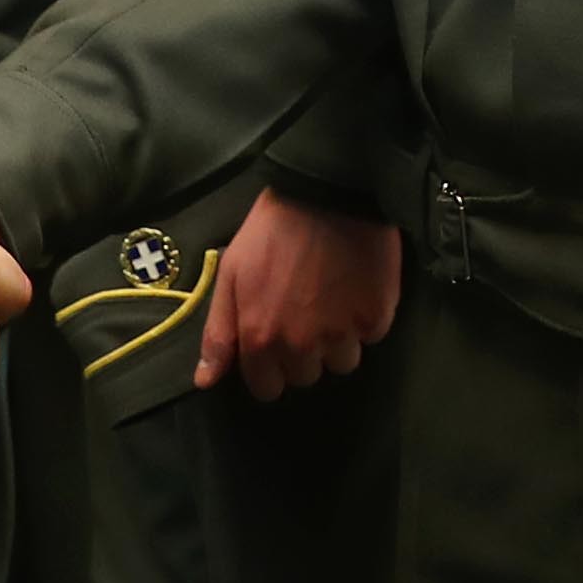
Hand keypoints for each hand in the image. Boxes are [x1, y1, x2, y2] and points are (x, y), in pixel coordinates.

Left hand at [198, 188, 399, 398]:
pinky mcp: (376, 318)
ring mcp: (342, 334)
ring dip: (337, 340)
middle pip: (306, 377)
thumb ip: (219, 333)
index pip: (267, 389)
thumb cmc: (271, 231)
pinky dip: (364, 320)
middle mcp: (301, 346)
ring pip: (342, 362)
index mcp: (261, 338)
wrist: (328, 193)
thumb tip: (205, 381)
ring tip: (333, 299)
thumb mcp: (231, 274)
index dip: (269, 368)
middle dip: (303, 352)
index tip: (276, 342)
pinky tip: (354, 288)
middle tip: (304, 311)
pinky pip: (370, 337)